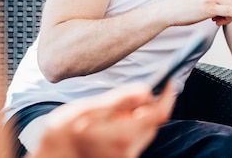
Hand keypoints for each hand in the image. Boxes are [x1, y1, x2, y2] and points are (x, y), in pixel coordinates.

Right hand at [33, 81, 175, 157]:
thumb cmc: (62, 134)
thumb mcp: (87, 109)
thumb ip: (119, 100)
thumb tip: (146, 90)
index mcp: (123, 136)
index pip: (159, 114)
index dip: (168, 95)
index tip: (169, 80)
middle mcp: (129, 152)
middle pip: (152, 123)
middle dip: (147, 106)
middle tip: (129, 95)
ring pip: (143, 132)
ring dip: (134, 118)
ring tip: (107, 114)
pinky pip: (132, 141)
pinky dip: (126, 129)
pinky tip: (105, 126)